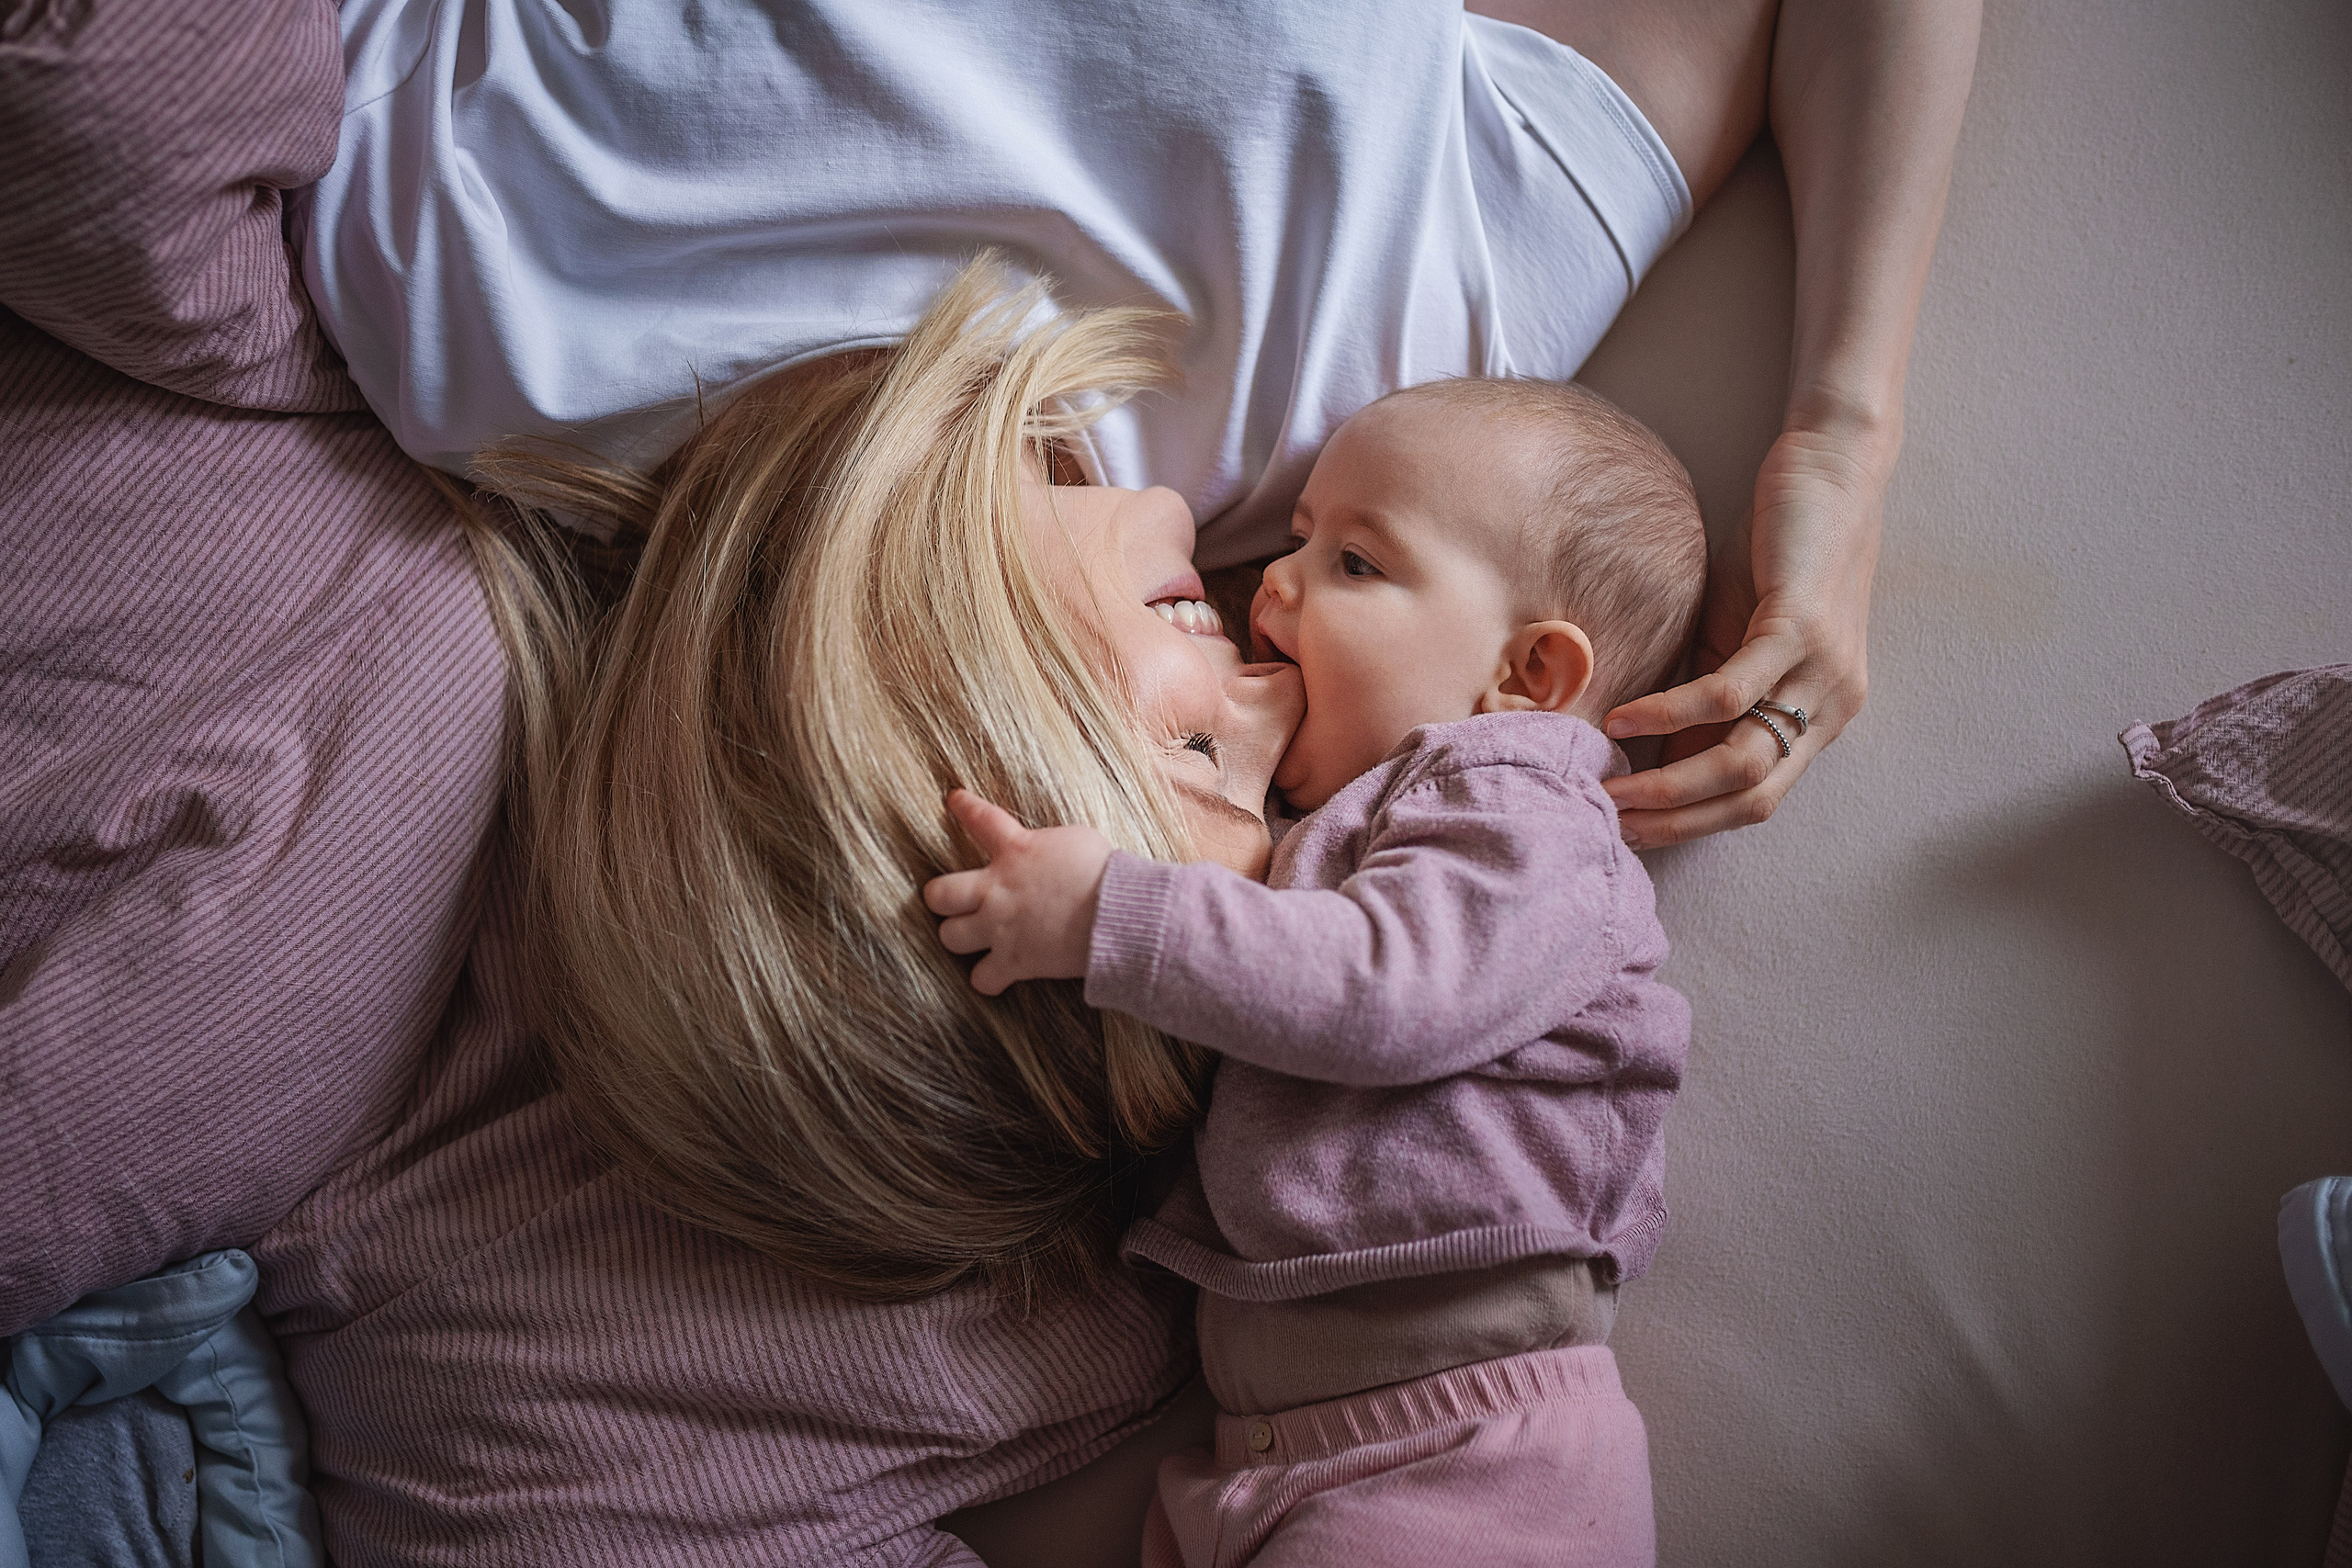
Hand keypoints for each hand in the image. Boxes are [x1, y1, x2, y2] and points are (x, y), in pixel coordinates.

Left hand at [922, 789, 1113, 994]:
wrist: (1118, 913)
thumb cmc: (1107, 872)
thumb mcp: (1076, 840)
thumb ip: (1048, 845)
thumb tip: (1046, 851)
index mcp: (1016, 849)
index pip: (981, 819)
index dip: (964, 807)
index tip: (954, 800)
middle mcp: (997, 889)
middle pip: (940, 894)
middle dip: (940, 897)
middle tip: (950, 900)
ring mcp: (1001, 927)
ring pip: (950, 937)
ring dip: (960, 937)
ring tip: (972, 937)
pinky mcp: (1014, 961)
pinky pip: (982, 979)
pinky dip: (988, 979)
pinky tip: (996, 975)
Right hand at [1601, 423, 1883, 845]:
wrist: (1833, 469)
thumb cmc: (1780, 551)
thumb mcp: (1734, 637)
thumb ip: (1704, 695)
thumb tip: (1648, 750)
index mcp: (1821, 716)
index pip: (1756, 799)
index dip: (1692, 824)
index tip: (1629, 830)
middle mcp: (1832, 707)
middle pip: (1754, 798)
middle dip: (1677, 822)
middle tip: (1611, 824)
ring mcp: (1822, 671)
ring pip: (1745, 760)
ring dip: (1672, 785)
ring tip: (1611, 786)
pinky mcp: (1800, 629)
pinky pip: (1730, 692)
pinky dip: (1672, 713)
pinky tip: (1625, 716)